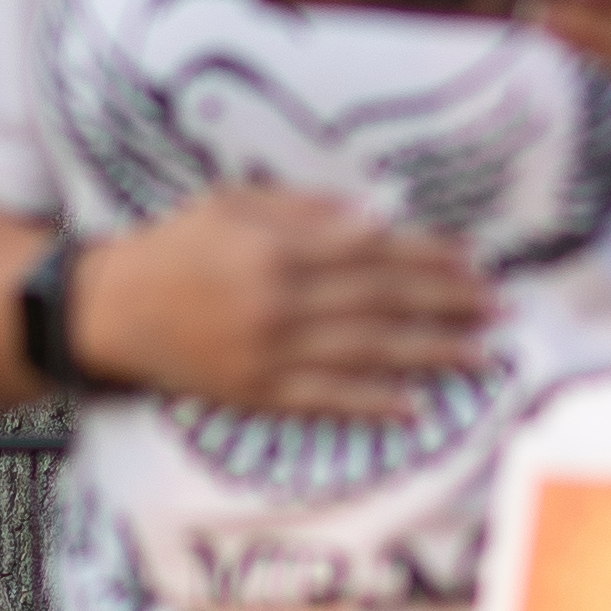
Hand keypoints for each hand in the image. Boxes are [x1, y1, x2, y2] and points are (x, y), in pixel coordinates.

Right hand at [75, 184, 498, 414]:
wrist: (112, 309)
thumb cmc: (177, 245)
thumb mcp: (232, 203)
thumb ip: (302, 207)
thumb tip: (373, 217)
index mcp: (277, 244)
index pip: (373, 250)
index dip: (428, 257)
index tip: (474, 263)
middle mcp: (279, 297)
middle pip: (381, 301)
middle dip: (446, 304)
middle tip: (498, 309)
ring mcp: (269, 350)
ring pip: (366, 353)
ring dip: (429, 354)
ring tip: (480, 357)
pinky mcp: (256, 393)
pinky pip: (325, 401)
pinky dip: (372, 404)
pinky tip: (415, 407)